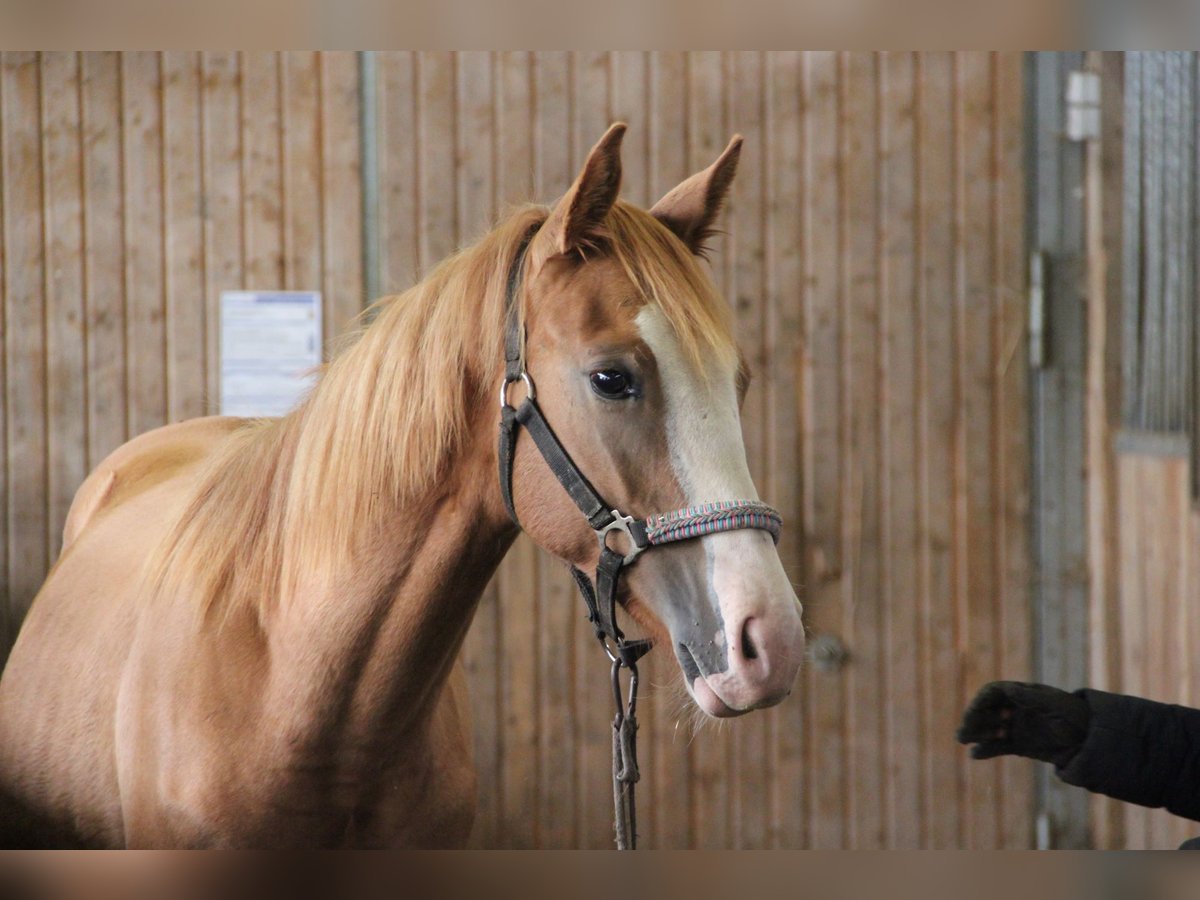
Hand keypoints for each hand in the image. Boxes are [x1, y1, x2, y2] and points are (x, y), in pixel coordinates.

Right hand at [956, 681, 1089, 768]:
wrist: (1093, 740)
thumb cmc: (1076, 716)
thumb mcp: (1055, 705)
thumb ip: (1032, 698)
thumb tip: (1009, 689)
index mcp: (1022, 693)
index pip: (994, 692)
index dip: (981, 700)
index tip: (973, 711)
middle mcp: (1015, 709)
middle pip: (987, 710)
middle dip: (974, 718)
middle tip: (964, 729)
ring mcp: (1016, 727)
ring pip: (989, 728)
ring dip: (974, 732)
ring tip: (961, 739)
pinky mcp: (1020, 745)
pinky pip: (998, 746)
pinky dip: (986, 750)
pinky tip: (975, 755)